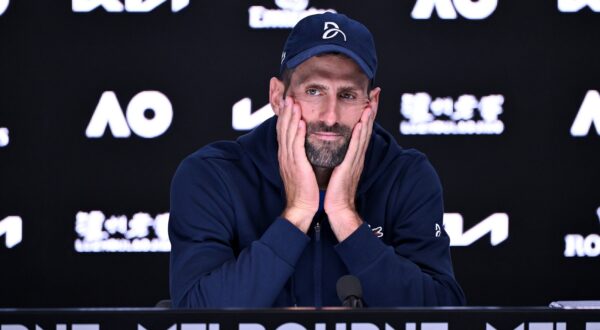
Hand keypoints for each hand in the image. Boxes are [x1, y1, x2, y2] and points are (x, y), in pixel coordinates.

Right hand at [277, 97, 318, 232]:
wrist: (302, 206)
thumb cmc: (304, 190)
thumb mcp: (300, 169)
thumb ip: (300, 156)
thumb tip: (304, 146)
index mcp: (286, 156)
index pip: (284, 132)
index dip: (285, 117)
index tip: (288, 103)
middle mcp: (285, 155)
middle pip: (283, 129)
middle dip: (286, 112)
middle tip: (288, 96)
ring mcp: (289, 160)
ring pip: (289, 134)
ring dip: (291, 117)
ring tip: (293, 102)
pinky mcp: (296, 165)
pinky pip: (296, 146)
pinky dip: (298, 133)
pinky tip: (300, 122)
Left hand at [324, 106, 375, 240]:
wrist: (338, 209)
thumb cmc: (335, 192)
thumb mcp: (339, 169)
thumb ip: (340, 157)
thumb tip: (338, 147)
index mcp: (354, 156)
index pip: (362, 130)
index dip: (366, 114)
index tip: (369, 98)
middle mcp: (358, 156)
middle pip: (367, 128)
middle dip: (371, 110)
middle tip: (375, 93)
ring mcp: (356, 161)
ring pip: (364, 135)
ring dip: (368, 118)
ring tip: (371, 102)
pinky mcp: (350, 167)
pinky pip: (356, 147)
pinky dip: (360, 134)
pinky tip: (362, 123)